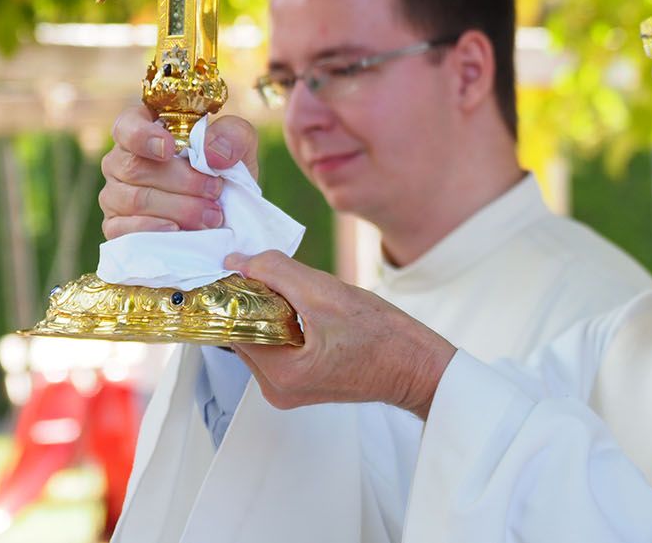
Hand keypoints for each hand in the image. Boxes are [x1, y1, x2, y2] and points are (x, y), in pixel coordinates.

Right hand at [98, 105, 259, 237]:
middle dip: (182, 181)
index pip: (127, 126)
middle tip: (215, 190)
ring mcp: (115, 195)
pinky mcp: (116, 227)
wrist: (230, 215)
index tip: (169, 149)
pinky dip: (153, 229)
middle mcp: (122, 160)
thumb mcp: (239, 145)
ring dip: (179, 208)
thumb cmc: (225, 171)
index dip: (142, 136)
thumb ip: (233, 135)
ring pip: (135, 199)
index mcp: (146, 130)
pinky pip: (122, 229)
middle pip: (135, 167)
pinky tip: (177, 230)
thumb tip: (212, 152)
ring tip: (212, 215)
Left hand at [226, 251, 456, 418]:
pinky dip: (286, 324)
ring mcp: (288, 389)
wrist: (418, 366)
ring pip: (261, 336)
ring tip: (308, 299)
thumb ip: (277, 272)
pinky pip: (278, 346)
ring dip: (273, 311)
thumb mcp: (327, 293)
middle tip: (286, 281)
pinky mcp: (301, 383)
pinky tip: (312, 314)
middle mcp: (276, 389)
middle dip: (258, 301)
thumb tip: (240, 262)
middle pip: (244, 332)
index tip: (249, 270)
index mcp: (280, 374)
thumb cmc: (386, 339)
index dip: (239, 293)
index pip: (233, 325)